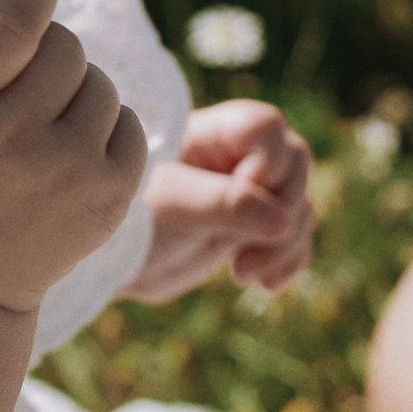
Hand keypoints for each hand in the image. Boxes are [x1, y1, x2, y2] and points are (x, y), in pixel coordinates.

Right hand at [0, 0, 147, 313]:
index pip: (18, 13)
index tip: (19, 0)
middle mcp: (6, 144)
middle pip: (64, 44)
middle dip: (42, 48)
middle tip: (11, 85)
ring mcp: (64, 177)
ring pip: (98, 81)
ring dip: (71, 88)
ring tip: (32, 124)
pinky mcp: (107, 203)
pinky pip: (126, 122)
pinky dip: (98, 127)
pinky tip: (58, 152)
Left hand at [122, 99, 313, 301]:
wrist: (114, 263)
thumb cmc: (130, 218)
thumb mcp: (172, 205)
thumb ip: (224, 204)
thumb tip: (284, 219)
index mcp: (210, 133)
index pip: (266, 125)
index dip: (268, 159)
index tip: (246, 192)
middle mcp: (234, 157)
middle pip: (295, 161)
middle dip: (285, 206)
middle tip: (247, 245)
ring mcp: (247, 193)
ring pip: (298, 203)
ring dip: (285, 242)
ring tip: (243, 274)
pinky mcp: (253, 228)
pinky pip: (295, 237)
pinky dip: (289, 260)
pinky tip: (266, 286)